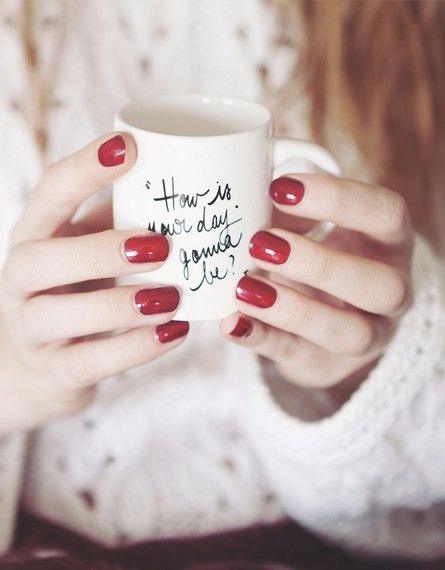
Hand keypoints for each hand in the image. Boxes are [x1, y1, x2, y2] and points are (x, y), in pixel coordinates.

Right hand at [0, 134, 187, 434]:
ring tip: (171, 299)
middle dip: (99, 251)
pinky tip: (176, 333)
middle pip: (41, 259)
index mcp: (35, 237)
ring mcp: (32, 330)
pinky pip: (89, 362)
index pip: (48, 195)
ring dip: (119, 305)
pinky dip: (135, 349)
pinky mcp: (55, 372)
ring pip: (59, 315)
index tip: (128, 146)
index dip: (83, 170)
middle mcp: (22, 281)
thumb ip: (117, 219)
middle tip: (160, 246)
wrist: (33, 367)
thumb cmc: (73, 291)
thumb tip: (183, 179)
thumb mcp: (84, 248)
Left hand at [221, 174, 412, 395]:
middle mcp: (390, 293)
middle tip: (261, 244)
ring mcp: (365, 335)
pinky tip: (231, 323)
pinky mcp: (324, 363)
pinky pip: (298, 356)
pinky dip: (262, 339)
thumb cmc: (315, 255)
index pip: (386, 215)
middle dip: (320, 265)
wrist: (322, 317)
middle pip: (381, 285)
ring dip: (294, 310)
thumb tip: (242, 196)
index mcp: (389, 244)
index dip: (339, 199)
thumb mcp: (306, 227)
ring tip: (244, 289)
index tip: (279, 187)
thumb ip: (283, 212)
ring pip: (351, 333)